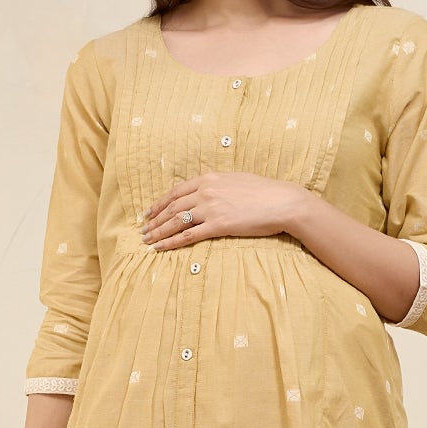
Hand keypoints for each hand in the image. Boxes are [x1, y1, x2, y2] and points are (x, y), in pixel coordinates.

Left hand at [141, 171, 304, 248]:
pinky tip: (161, 248)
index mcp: (209, 179)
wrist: (282, 201)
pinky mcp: (218, 225)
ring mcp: (211, 208)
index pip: (176, 192)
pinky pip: (188, 235)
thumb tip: (207, 191)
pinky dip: (171, 243)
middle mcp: (205, 192)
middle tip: (143, 230)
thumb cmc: (264, 192)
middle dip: (154, 219)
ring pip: (175, 222)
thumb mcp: (236, 180)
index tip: (149, 212)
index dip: (159, 203)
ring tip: (147, 241)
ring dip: (158, 232)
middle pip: (171, 207)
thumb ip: (218, 185)